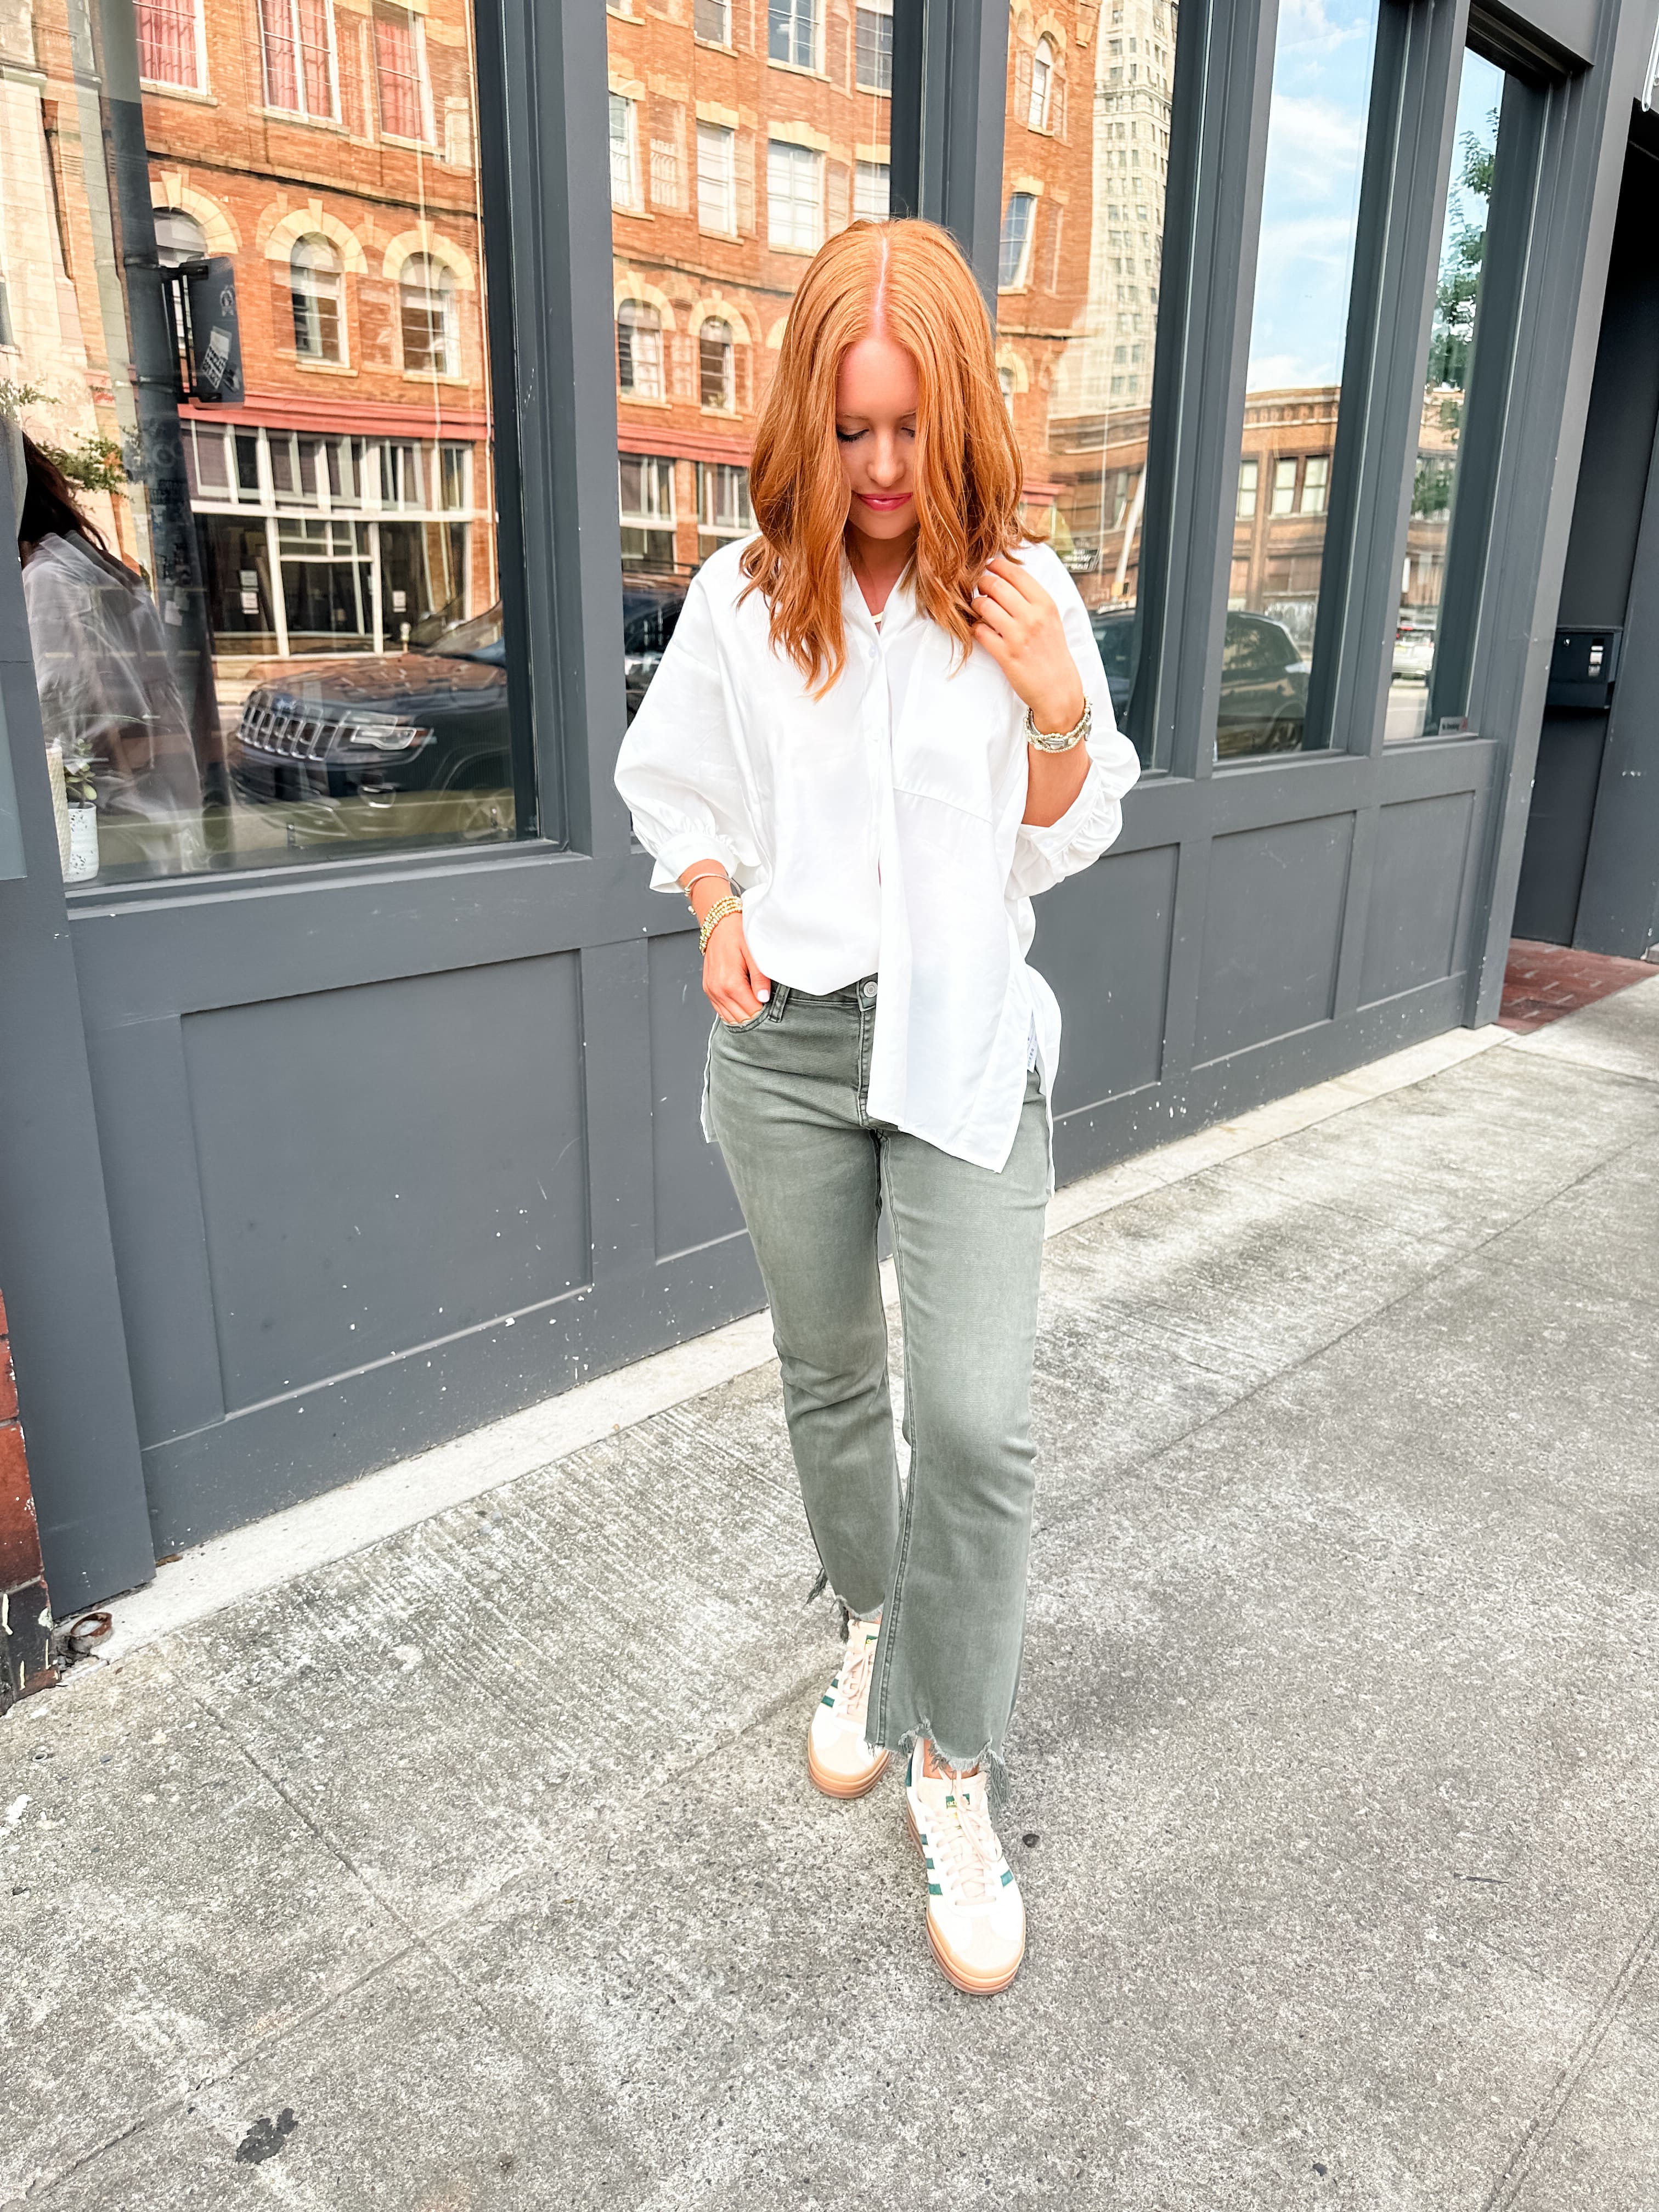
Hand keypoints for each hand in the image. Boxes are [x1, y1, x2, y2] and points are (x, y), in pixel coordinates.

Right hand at [704, 909, 771, 1024]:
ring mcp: (711, 991)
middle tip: (769, 1008)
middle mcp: (718, 990)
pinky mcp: (709, 990)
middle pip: (741, 1018)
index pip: (752, 1011)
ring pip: (731, 1018)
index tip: (774, 1006)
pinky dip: (734, 1012)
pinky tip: (744, 1006)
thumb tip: (764, 999)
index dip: (765, 1012)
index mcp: (731, 983)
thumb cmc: (737, 934)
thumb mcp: (754, 953)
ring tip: (757, 1006)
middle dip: (756, 1016)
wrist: (718, 924)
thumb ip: (760, 978)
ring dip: (745, 1016)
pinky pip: (721, 1011)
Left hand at [970, 555, 1085, 733]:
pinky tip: (980, 630)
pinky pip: (980, 631)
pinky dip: (976, 628)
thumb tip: (1008, 577)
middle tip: (979, 586)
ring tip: (978, 607)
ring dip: (976, 604)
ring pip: (984, 606)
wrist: (1058, 689)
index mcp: (1046, 605)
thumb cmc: (1052, 652)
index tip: (989, 565)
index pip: (1016, 574)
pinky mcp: (1005, 655)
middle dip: (982, 583)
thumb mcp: (1051, 619)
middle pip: (996, 586)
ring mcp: (1018, 636)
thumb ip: (1032, 599)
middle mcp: (1033, 617)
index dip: (998, 565)